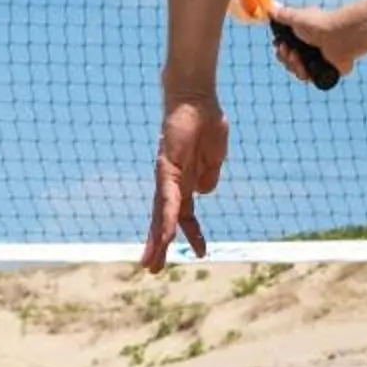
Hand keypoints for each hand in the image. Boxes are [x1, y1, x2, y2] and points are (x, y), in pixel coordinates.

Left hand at [142, 97, 227, 268]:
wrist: (197, 98)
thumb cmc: (206, 122)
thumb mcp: (214, 157)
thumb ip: (208, 176)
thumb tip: (202, 193)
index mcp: (185, 181)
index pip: (185, 214)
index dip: (192, 234)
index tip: (202, 252)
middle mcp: (172, 181)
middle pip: (164, 219)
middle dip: (159, 245)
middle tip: (151, 269)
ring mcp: (167, 175)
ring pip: (161, 214)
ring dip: (157, 240)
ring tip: (151, 262)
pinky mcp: (166, 168)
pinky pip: (168, 199)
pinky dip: (168, 218)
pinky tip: (166, 235)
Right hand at [268, 5, 356, 83]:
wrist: (338, 36)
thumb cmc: (319, 24)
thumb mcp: (295, 17)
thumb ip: (282, 15)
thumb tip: (270, 9)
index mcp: (305, 37)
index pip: (287, 47)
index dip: (280, 48)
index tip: (279, 44)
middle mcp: (312, 49)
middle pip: (290, 61)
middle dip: (284, 58)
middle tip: (288, 51)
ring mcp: (319, 61)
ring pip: (298, 71)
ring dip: (293, 66)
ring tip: (297, 58)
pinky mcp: (325, 72)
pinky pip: (309, 79)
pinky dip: (304, 74)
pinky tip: (304, 68)